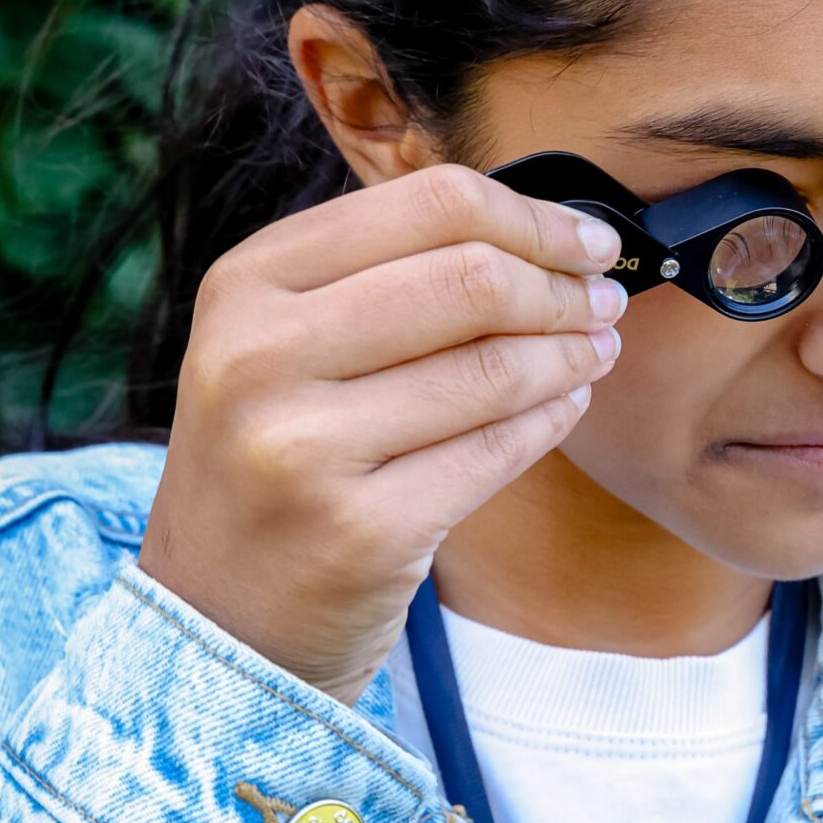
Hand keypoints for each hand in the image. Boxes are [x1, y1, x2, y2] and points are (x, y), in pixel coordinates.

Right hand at [140, 162, 627, 703]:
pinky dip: (554, 417)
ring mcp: (304, 448)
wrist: (218, 617)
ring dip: (572, 353)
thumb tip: (550, 234)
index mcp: (249, 283)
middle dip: (565, 288)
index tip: (589, 240)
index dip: (534, 218)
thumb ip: (394, 273)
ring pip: (496, 366)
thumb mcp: (291, 342)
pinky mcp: (362, 531)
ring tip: (597, 349)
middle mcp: (260, 356)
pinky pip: (499, 449)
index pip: (431, 205)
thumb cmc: (280, 453)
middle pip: (472, 277)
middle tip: (604, 300)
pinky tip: (569, 403)